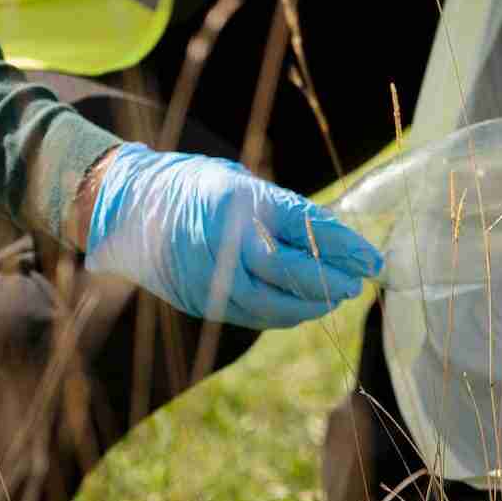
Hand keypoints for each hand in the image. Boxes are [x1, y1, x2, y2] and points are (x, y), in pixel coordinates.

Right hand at [83, 144, 382, 329]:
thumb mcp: (242, 184)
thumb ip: (283, 212)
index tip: (373, 258)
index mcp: (239, 202)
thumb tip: (335, 239)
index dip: (344, 246)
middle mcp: (224, 241)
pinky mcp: (201, 301)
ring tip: (335, 296)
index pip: (305, 227)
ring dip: (311, 305)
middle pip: (291, 272)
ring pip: (273, 305)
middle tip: (358, 282)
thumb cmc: (196, 187)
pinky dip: (283, 314)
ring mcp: (209, 276)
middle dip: (331, 281)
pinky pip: (251, 316)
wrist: (128, 207)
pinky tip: (302, 307)